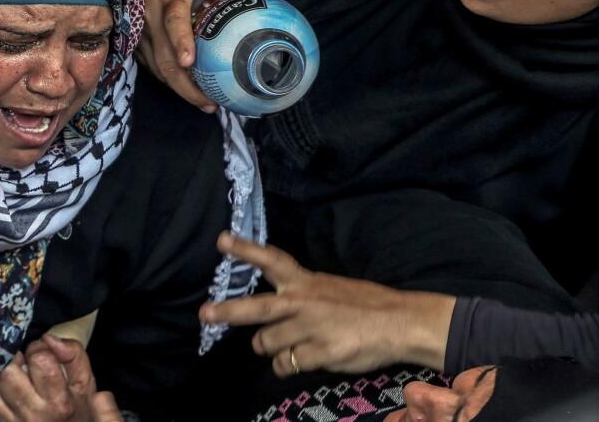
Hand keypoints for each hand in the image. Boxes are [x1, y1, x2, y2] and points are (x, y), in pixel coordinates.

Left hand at [0, 335, 116, 421]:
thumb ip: (74, 355)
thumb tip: (48, 339)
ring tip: (10, 380)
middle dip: (11, 361)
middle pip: (6, 373)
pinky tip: (3, 399)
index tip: (39, 352)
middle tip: (19, 361)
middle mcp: (34, 414)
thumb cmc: (75, 410)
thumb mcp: (84, 384)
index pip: (38, 358)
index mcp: (59, 401)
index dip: (37, 348)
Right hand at [129, 0, 263, 110]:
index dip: (180, 40)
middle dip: (186, 86)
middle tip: (211, 103)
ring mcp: (140, 30)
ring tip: (205, 103)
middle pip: (164, 58)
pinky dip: (170, 80)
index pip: (173, 20)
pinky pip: (152, 64)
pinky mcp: (137, 37)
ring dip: (179, 88)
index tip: (189, 61)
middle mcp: (150, 15)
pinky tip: (188, 89)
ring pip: (157, 67)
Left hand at [198, 232, 453, 377]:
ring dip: (268, 348)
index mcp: (306, 281)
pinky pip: (287, 364)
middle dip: (227, 311)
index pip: (271, 260)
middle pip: (256, 308)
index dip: (245, 250)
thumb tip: (274, 313)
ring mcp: (311, 328)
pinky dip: (286, 365)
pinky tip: (297, 361)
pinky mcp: (322, 352)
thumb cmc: (365, 304)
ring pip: (267, 343)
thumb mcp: (330, 287)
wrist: (401, 322)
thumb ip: (301, 295)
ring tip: (281, 347)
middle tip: (205, 314)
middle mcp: (304, 302)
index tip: (221, 240)